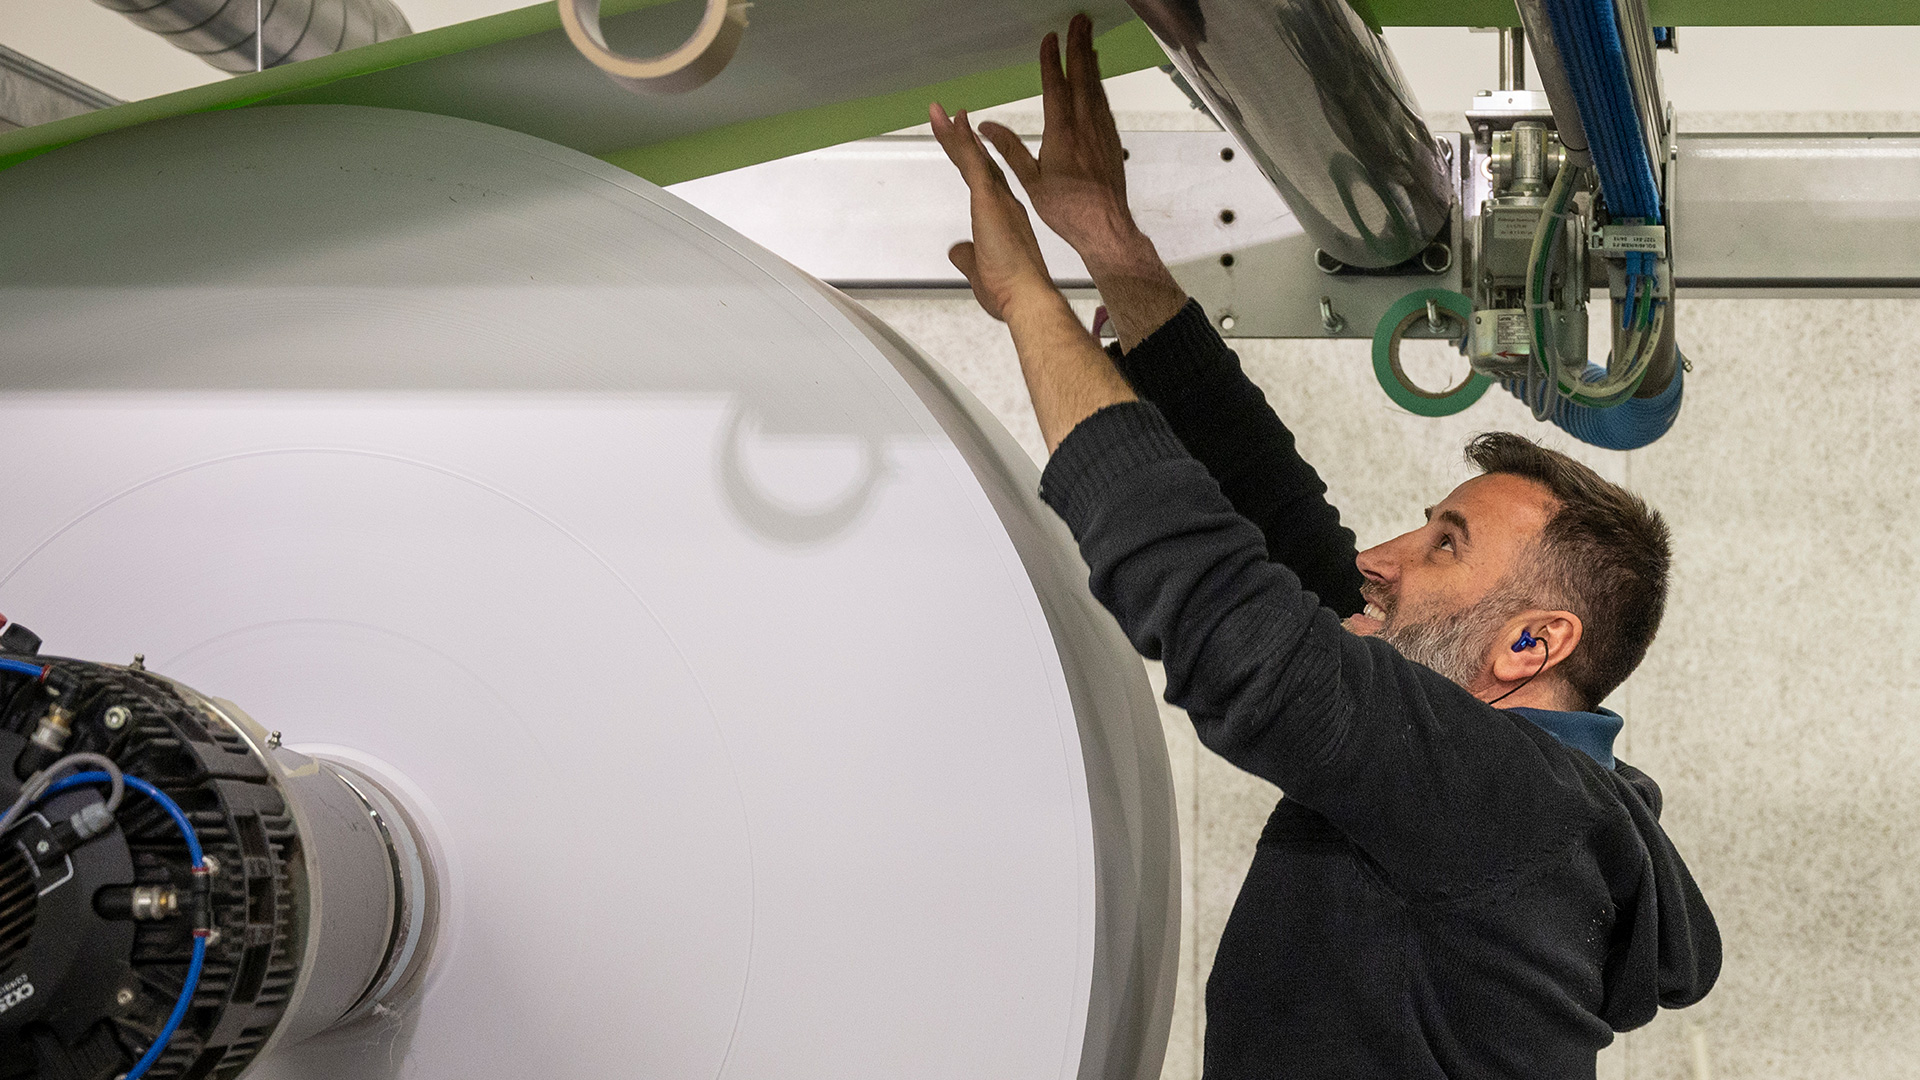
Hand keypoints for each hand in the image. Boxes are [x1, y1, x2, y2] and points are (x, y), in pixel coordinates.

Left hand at [929, 103, 1056, 321]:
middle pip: (979, 163)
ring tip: (940, 112)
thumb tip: (957, 251)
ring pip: (973, 158)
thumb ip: (967, 258)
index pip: (985, 180)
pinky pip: (973, 165)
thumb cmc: (1012, 291)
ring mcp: (998, 200)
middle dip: (963, 139)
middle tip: (951, 116)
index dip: (975, 159)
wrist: (1028, 298)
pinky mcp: (991, 201)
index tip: (967, 140)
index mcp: (1004, 218)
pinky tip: (954, 124)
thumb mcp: (978, 272)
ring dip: (955, 134)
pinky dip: (962, 143)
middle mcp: (1005, 203)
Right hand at [976, 15, 1151, 273]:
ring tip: (1088, 39)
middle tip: (1080, 21)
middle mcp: (1085, 127)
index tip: (1050, 39)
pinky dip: (1099, 85)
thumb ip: (1009, 150)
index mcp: (1062, 134)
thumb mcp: (1030, 181)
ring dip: (1091, 61)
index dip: (1051, 61)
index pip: (1056, 88)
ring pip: (1096, 88)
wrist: (1105, 226)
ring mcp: (1101, 132)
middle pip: (1082, 78)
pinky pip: (1104, 104)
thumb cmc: (1068, 209)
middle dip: (1079, 47)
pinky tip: (1097, 79)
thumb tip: (986, 128)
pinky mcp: (1111, 141)